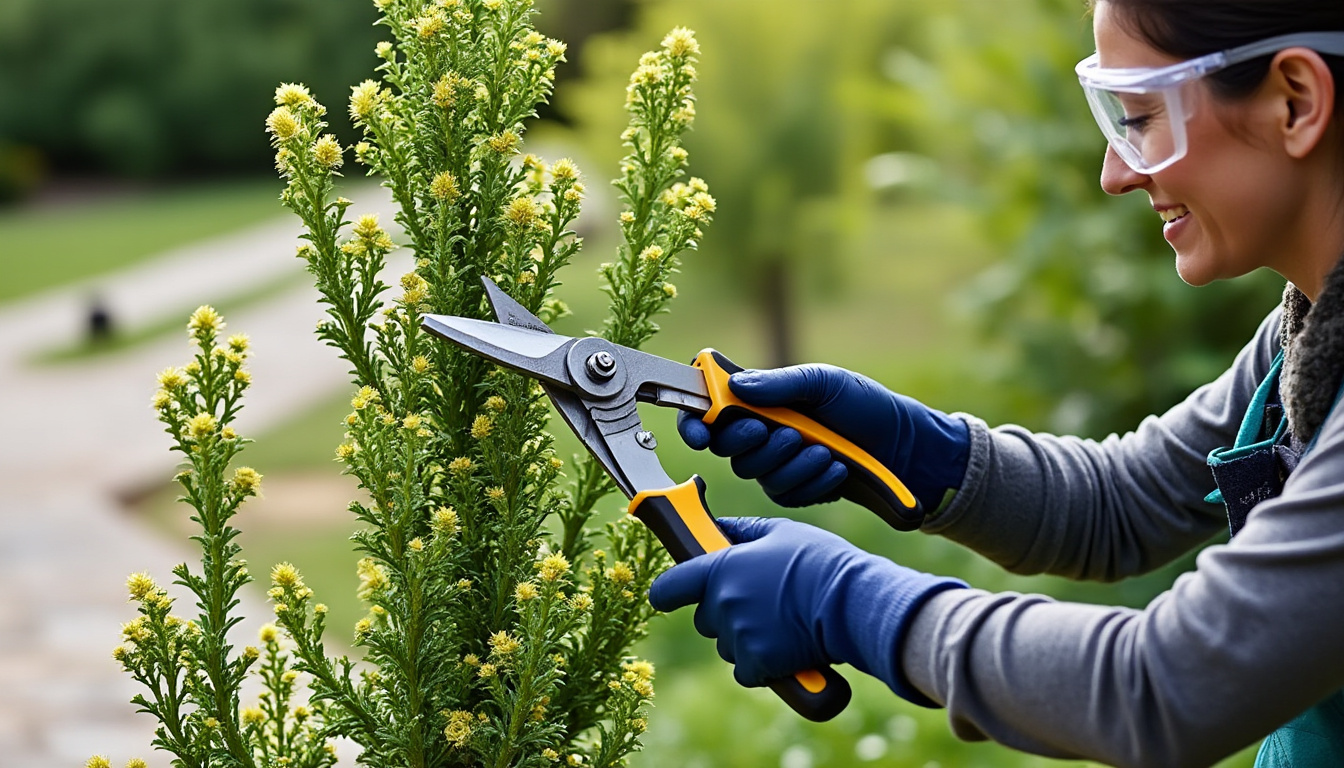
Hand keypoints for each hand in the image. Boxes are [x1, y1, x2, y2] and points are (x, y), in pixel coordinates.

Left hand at [648, 516, 964, 701]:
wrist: (852, 601)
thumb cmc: (819, 561)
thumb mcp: (780, 532)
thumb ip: (742, 531)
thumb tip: (719, 527)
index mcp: (720, 569)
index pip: (668, 588)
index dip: (668, 592)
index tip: (671, 595)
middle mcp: (722, 604)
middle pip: (704, 620)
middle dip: (724, 615)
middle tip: (759, 604)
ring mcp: (738, 636)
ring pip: (727, 645)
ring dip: (745, 639)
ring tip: (781, 623)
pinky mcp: (758, 664)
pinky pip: (747, 670)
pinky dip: (762, 665)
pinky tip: (786, 647)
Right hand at [677, 364, 970, 512]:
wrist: (909, 449)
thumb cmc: (868, 406)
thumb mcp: (826, 384)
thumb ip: (779, 385)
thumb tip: (734, 386)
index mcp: (763, 399)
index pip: (711, 409)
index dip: (694, 421)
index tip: (699, 430)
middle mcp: (764, 432)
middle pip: (726, 447)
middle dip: (750, 442)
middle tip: (781, 430)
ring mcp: (778, 464)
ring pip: (754, 473)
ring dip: (788, 461)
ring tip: (823, 449)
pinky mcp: (797, 491)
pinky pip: (783, 493)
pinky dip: (809, 481)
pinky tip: (835, 468)